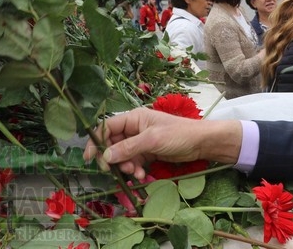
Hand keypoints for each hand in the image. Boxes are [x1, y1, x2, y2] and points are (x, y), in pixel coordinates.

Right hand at [83, 108, 241, 179]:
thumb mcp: (152, 140)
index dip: (97, 141)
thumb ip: (128, 148)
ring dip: (125, 166)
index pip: (107, 127)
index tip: (91, 158)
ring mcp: (141, 141)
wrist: (201, 143)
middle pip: (113, 144)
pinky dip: (135, 170)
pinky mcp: (148, 153)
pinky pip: (133, 162)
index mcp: (134, 118)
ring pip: (122, 156)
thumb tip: (106, 156)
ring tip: (135, 174)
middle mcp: (134, 128)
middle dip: (114, 158)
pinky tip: (141, 175)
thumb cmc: (178, 134)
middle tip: (117, 170)